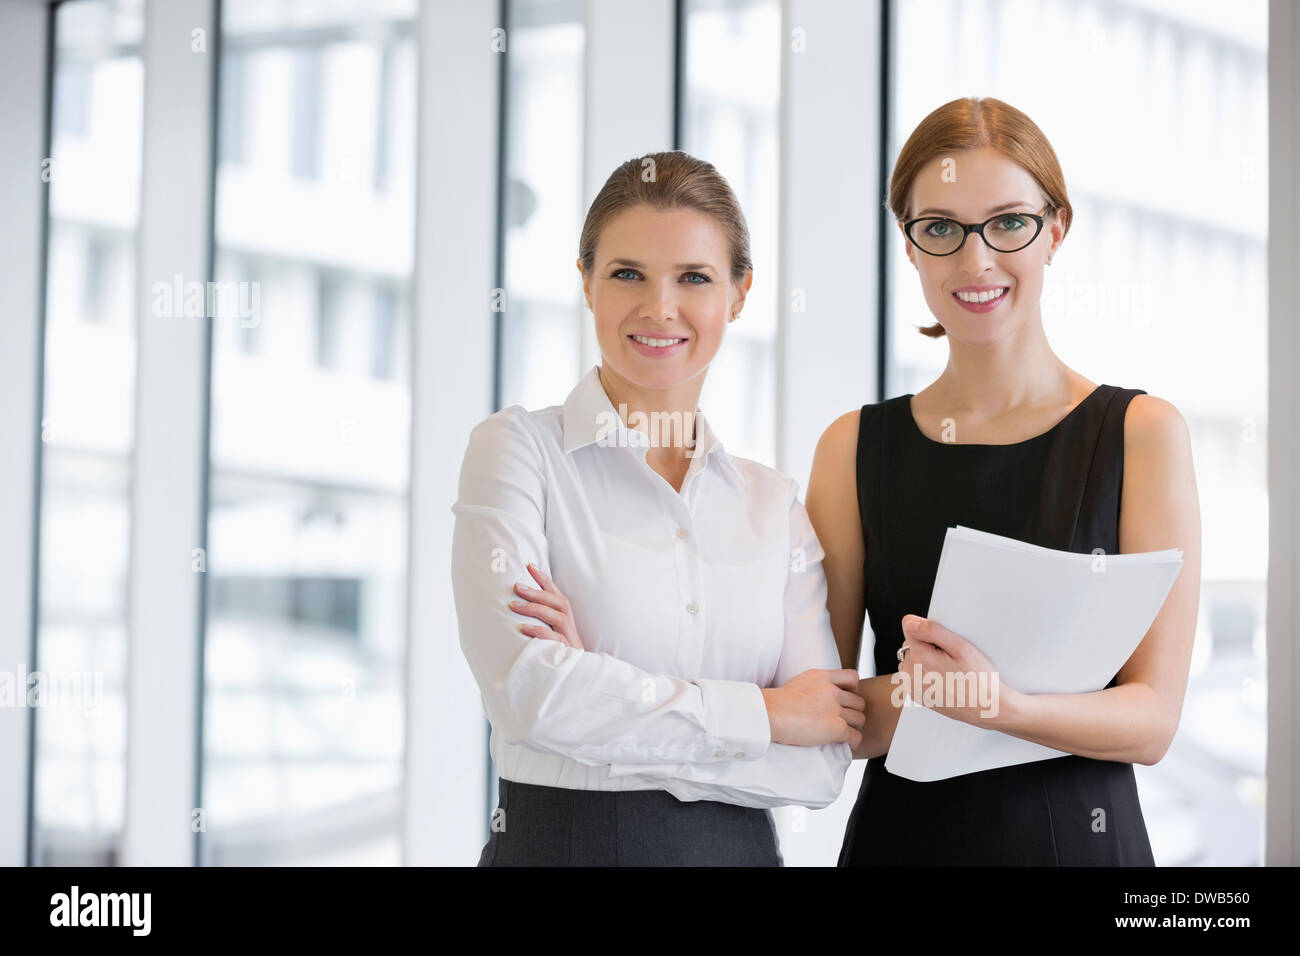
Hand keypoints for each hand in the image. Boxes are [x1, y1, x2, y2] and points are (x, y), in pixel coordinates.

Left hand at [509, 562, 584, 650]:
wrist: (577, 678)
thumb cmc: (558, 653)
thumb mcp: (550, 634)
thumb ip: (540, 621)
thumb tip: (516, 606)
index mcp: (565, 618)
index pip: (556, 594)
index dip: (544, 579)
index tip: (529, 565)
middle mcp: (570, 625)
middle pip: (558, 601)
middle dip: (537, 591)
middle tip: (516, 585)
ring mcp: (570, 638)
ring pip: (557, 616)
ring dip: (535, 608)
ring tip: (513, 606)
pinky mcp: (568, 651)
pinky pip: (555, 638)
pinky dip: (539, 631)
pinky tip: (523, 628)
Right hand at [761, 668, 864, 748]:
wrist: (769, 714)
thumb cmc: (773, 704)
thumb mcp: (796, 684)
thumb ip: (812, 688)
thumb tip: (813, 701)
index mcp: (822, 677)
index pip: (852, 677)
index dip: (853, 690)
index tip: (845, 699)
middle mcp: (831, 690)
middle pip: (859, 702)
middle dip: (853, 711)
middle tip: (843, 721)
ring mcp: (835, 709)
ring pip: (860, 719)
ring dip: (853, 727)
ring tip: (844, 735)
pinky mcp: (837, 727)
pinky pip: (856, 736)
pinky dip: (853, 742)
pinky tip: (845, 745)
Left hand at [895, 614, 1018, 726]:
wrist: (987, 708)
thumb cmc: (979, 680)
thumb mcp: (961, 647)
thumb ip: (931, 630)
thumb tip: (908, 621)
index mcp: (920, 658)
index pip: (910, 628)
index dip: (929, 632)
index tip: (944, 642)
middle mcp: (911, 674)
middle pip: (910, 645)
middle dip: (927, 646)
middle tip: (951, 658)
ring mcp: (912, 687)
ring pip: (912, 660)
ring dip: (925, 660)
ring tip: (948, 670)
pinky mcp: (916, 696)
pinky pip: (914, 675)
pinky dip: (925, 673)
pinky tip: (944, 679)